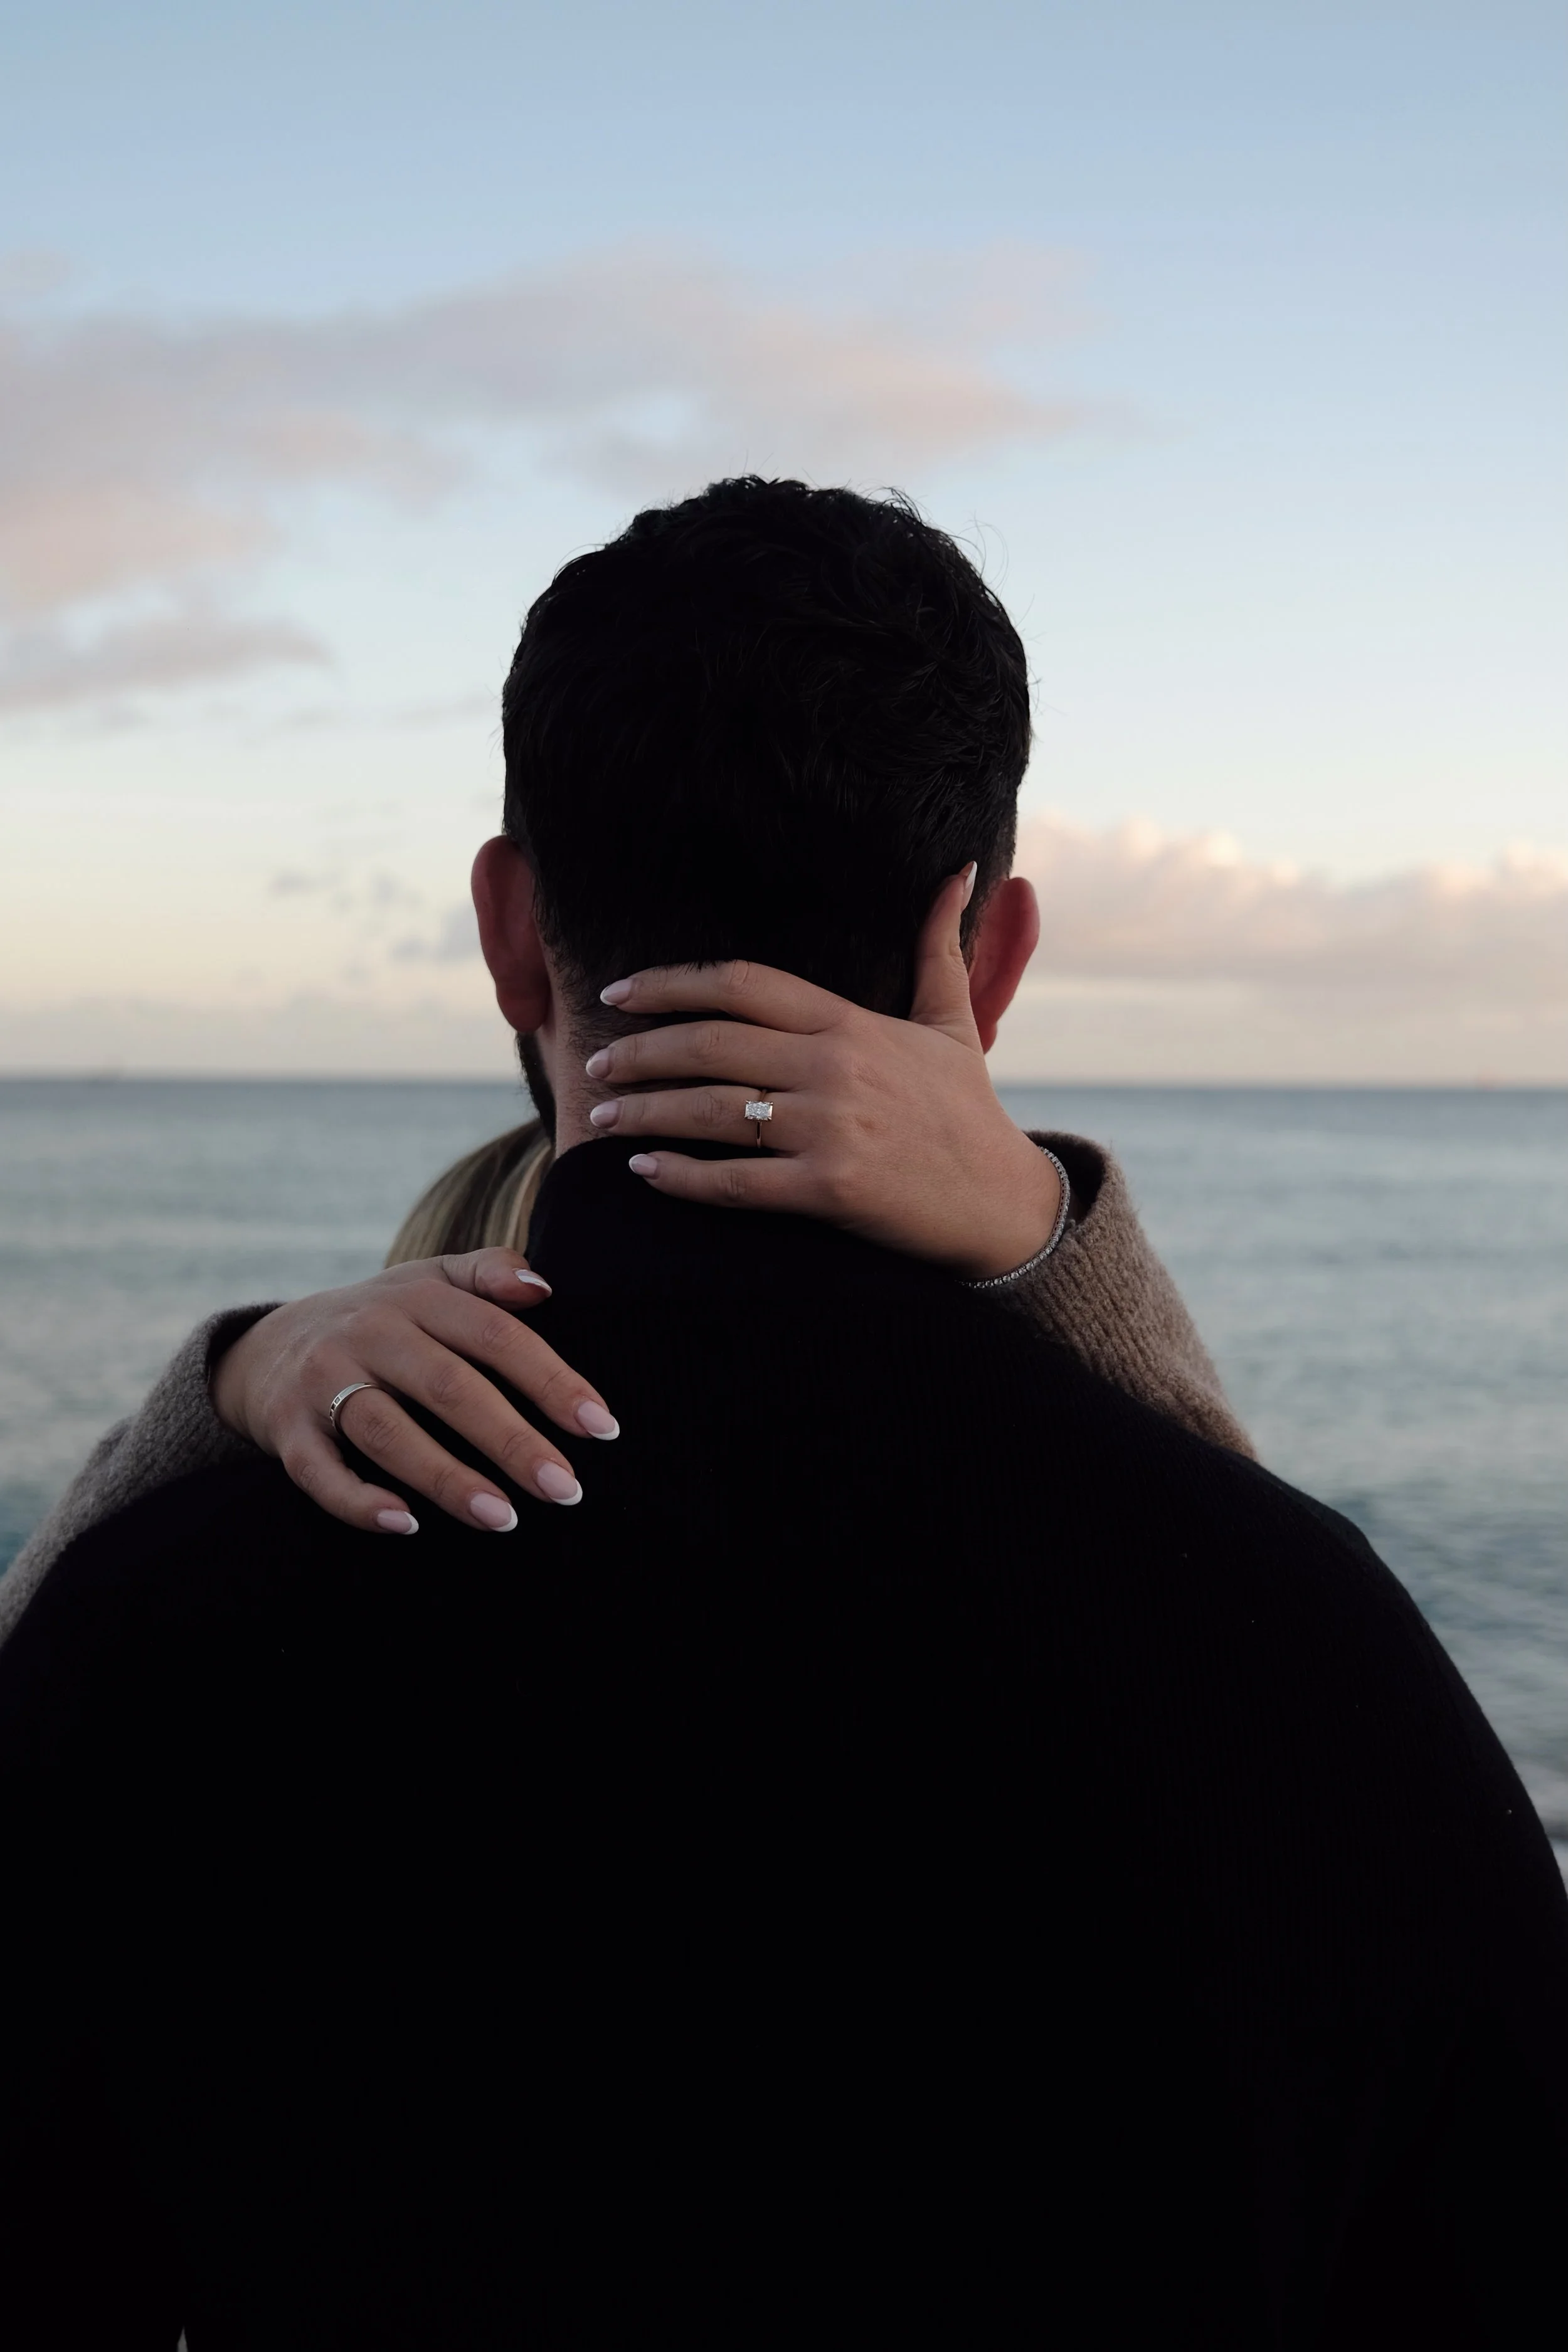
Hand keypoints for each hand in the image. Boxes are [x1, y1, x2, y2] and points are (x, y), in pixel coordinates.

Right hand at [211, 1249, 618, 1535]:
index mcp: (418, 1298)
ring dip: (446, 1479)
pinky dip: (359, 1501)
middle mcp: (369, 1334)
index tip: (601, 1427)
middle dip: (511, 1440)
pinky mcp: (286, 1429)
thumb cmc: (379, 1321)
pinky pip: (319, 1471)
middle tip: (565, 1488)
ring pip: (387, 1432)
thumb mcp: (429, 1281)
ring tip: (504, 1519)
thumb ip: (487, 1273)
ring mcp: (323, 1381)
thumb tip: (542, 1286)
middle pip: (448, 1387)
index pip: (495, 1336)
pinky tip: (407, 1524)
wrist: (265, 1345)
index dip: (551, 1380)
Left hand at [583, 869, 1060, 1278]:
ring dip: (643, 1112)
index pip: (741, 984)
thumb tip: (963, 870)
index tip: (619, 992)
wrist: (1005, 1204)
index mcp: (850, 1022)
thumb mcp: (952, 1021)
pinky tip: (643, 1172)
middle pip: (709, 1045)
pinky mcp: (830, 1189)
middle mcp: (834, 1067)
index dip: (669, 983)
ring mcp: (830, 1129)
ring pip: (710, 1112)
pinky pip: (736, 1181)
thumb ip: (939, 945)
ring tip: (601, 1116)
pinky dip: (682, 1178)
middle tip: (595, 1061)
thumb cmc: (969, 1112)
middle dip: (639, 1050)